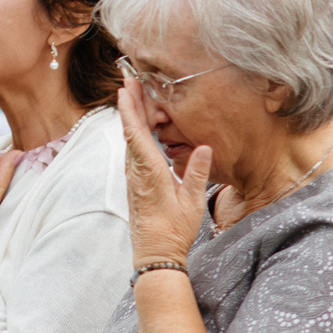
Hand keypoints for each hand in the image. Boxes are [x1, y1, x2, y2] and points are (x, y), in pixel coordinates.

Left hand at [117, 79, 209, 265]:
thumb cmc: (174, 230)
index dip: (130, 109)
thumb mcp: (191, 201)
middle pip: (129, 131)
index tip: (127, 88)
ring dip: (132, 118)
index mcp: (150, 172)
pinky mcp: (135, 182)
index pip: (136, 134)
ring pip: (129, 140)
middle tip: (129, 80)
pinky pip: (132, 152)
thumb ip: (197, 172)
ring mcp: (133, 177)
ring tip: (135, 97)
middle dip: (129, 105)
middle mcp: (136, 171)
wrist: (155, 252)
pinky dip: (135, 134)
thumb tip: (205, 147)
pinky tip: (141, 129)